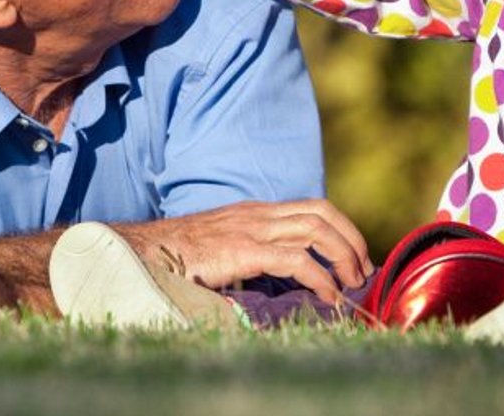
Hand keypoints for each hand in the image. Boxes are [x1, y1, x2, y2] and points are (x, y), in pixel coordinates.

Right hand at [115, 199, 372, 303]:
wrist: (141, 253)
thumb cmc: (177, 259)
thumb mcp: (221, 249)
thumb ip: (250, 255)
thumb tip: (281, 282)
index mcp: (253, 212)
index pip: (311, 207)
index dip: (341, 229)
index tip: (355, 258)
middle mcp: (256, 213)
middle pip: (321, 212)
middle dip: (351, 240)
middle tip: (362, 273)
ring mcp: (250, 228)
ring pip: (315, 229)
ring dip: (342, 257)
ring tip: (351, 285)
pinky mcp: (243, 250)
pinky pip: (296, 260)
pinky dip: (320, 279)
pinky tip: (327, 297)